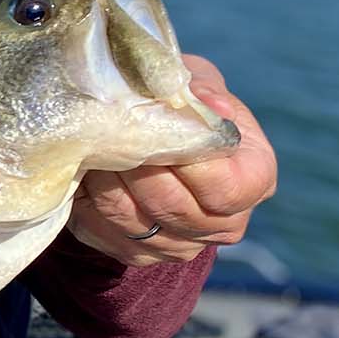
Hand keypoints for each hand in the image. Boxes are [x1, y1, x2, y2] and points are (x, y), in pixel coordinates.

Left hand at [67, 56, 277, 267]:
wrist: (159, 137)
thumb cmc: (186, 104)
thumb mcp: (198, 83)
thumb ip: (204, 91)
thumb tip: (211, 107)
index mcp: (254, 181)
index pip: (225, 188)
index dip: (186, 161)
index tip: (153, 128)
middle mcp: (226, 223)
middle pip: (174, 207)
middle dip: (136, 167)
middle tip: (107, 132)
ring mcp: (183, 246)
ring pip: (133, 221)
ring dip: (106, 182)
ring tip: (90, 146)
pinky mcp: (141, 254)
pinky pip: (105, 234)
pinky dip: (89, 202)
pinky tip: (84, 171)